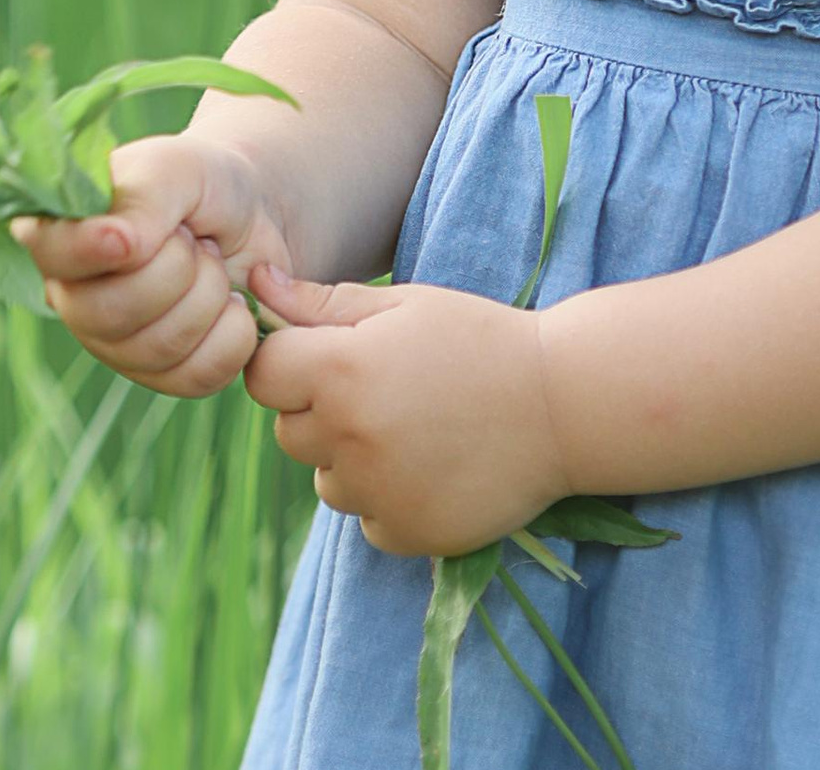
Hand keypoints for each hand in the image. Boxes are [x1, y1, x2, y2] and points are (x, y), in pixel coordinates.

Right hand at [9, 135, 288, 397]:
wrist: (256, 214)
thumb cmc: (202, 183)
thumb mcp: (175, 167)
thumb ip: (143, 198)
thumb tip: (119, 243)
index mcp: (61, 234)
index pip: (54, 254)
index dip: (92, 249)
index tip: (130, 238)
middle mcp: (75, 297)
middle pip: (112, 313)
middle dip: (176, 267)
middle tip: (192, 237)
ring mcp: (115, 345)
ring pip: (159, 348)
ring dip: (209, 295)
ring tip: (210, 262)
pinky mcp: (162, 375)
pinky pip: (196, 375)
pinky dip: (232, 333)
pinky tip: (231, 302)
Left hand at [241, 264, 568, 557]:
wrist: (562, 404)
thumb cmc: (478, 338)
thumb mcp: (404, 303)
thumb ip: (322, 303)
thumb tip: (258, 283)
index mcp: (341, 370)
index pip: (263, 374)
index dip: (289, 361)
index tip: (325, 356)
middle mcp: (349, 437)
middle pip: (289, 432)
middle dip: (321, 410)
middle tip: (383, 388)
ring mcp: (377, 493)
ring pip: (326, 481)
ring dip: (352, 459)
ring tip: (416, 428)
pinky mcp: (405, 534)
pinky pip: (367, 519)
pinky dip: (389, 498)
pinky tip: (434, 465)